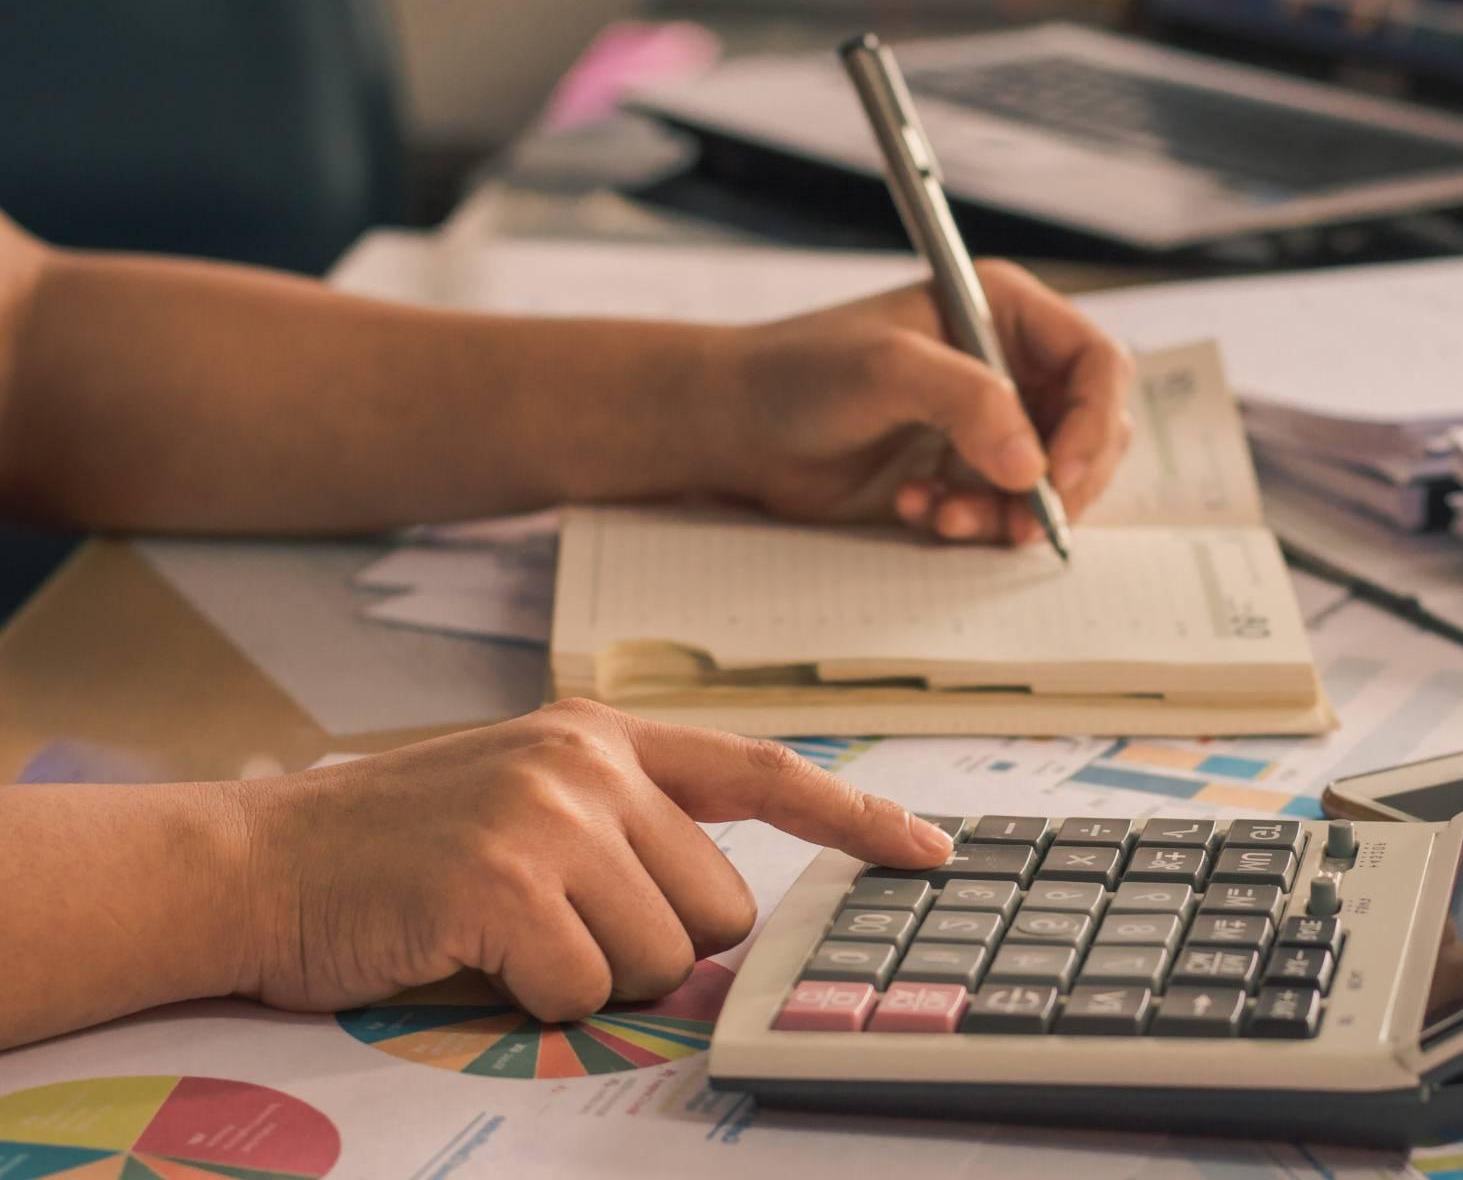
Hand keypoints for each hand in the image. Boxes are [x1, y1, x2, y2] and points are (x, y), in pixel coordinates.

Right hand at [235, 701, 952, 1021]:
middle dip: (655, 946)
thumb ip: (626, 832)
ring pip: (661, 955)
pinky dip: (536, 1003)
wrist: (255, 863)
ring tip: (504, 937)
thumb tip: (720, 922)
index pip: (763, 771)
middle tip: (554, 929)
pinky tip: (473, 957)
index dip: (855, 818)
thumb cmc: (394, 852)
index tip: (929, 852)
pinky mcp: (505, 880)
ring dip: (591, 977)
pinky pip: (584, 990)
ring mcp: (548, 815)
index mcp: (601, 737)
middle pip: (719, 906)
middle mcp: (587, 762)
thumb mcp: (523, 800)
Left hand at [708, 260, 1132, 544]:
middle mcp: (1008, 364)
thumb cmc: (799, 374)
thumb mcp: (886, 370)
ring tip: (947, 518)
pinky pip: (1006, 511)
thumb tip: (1033, 464)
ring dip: (1011, 512)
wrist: (735, 429)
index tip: (1059, 477)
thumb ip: (967, 401)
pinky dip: (974, 524)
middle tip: (1024, 523)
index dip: (1094, 423)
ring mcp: (988, 423)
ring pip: (1052, 482)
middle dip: (1063, 483)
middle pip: (1091, 430)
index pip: (1096, 365)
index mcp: (1004, 311)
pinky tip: (917, 511)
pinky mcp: (962, 473)